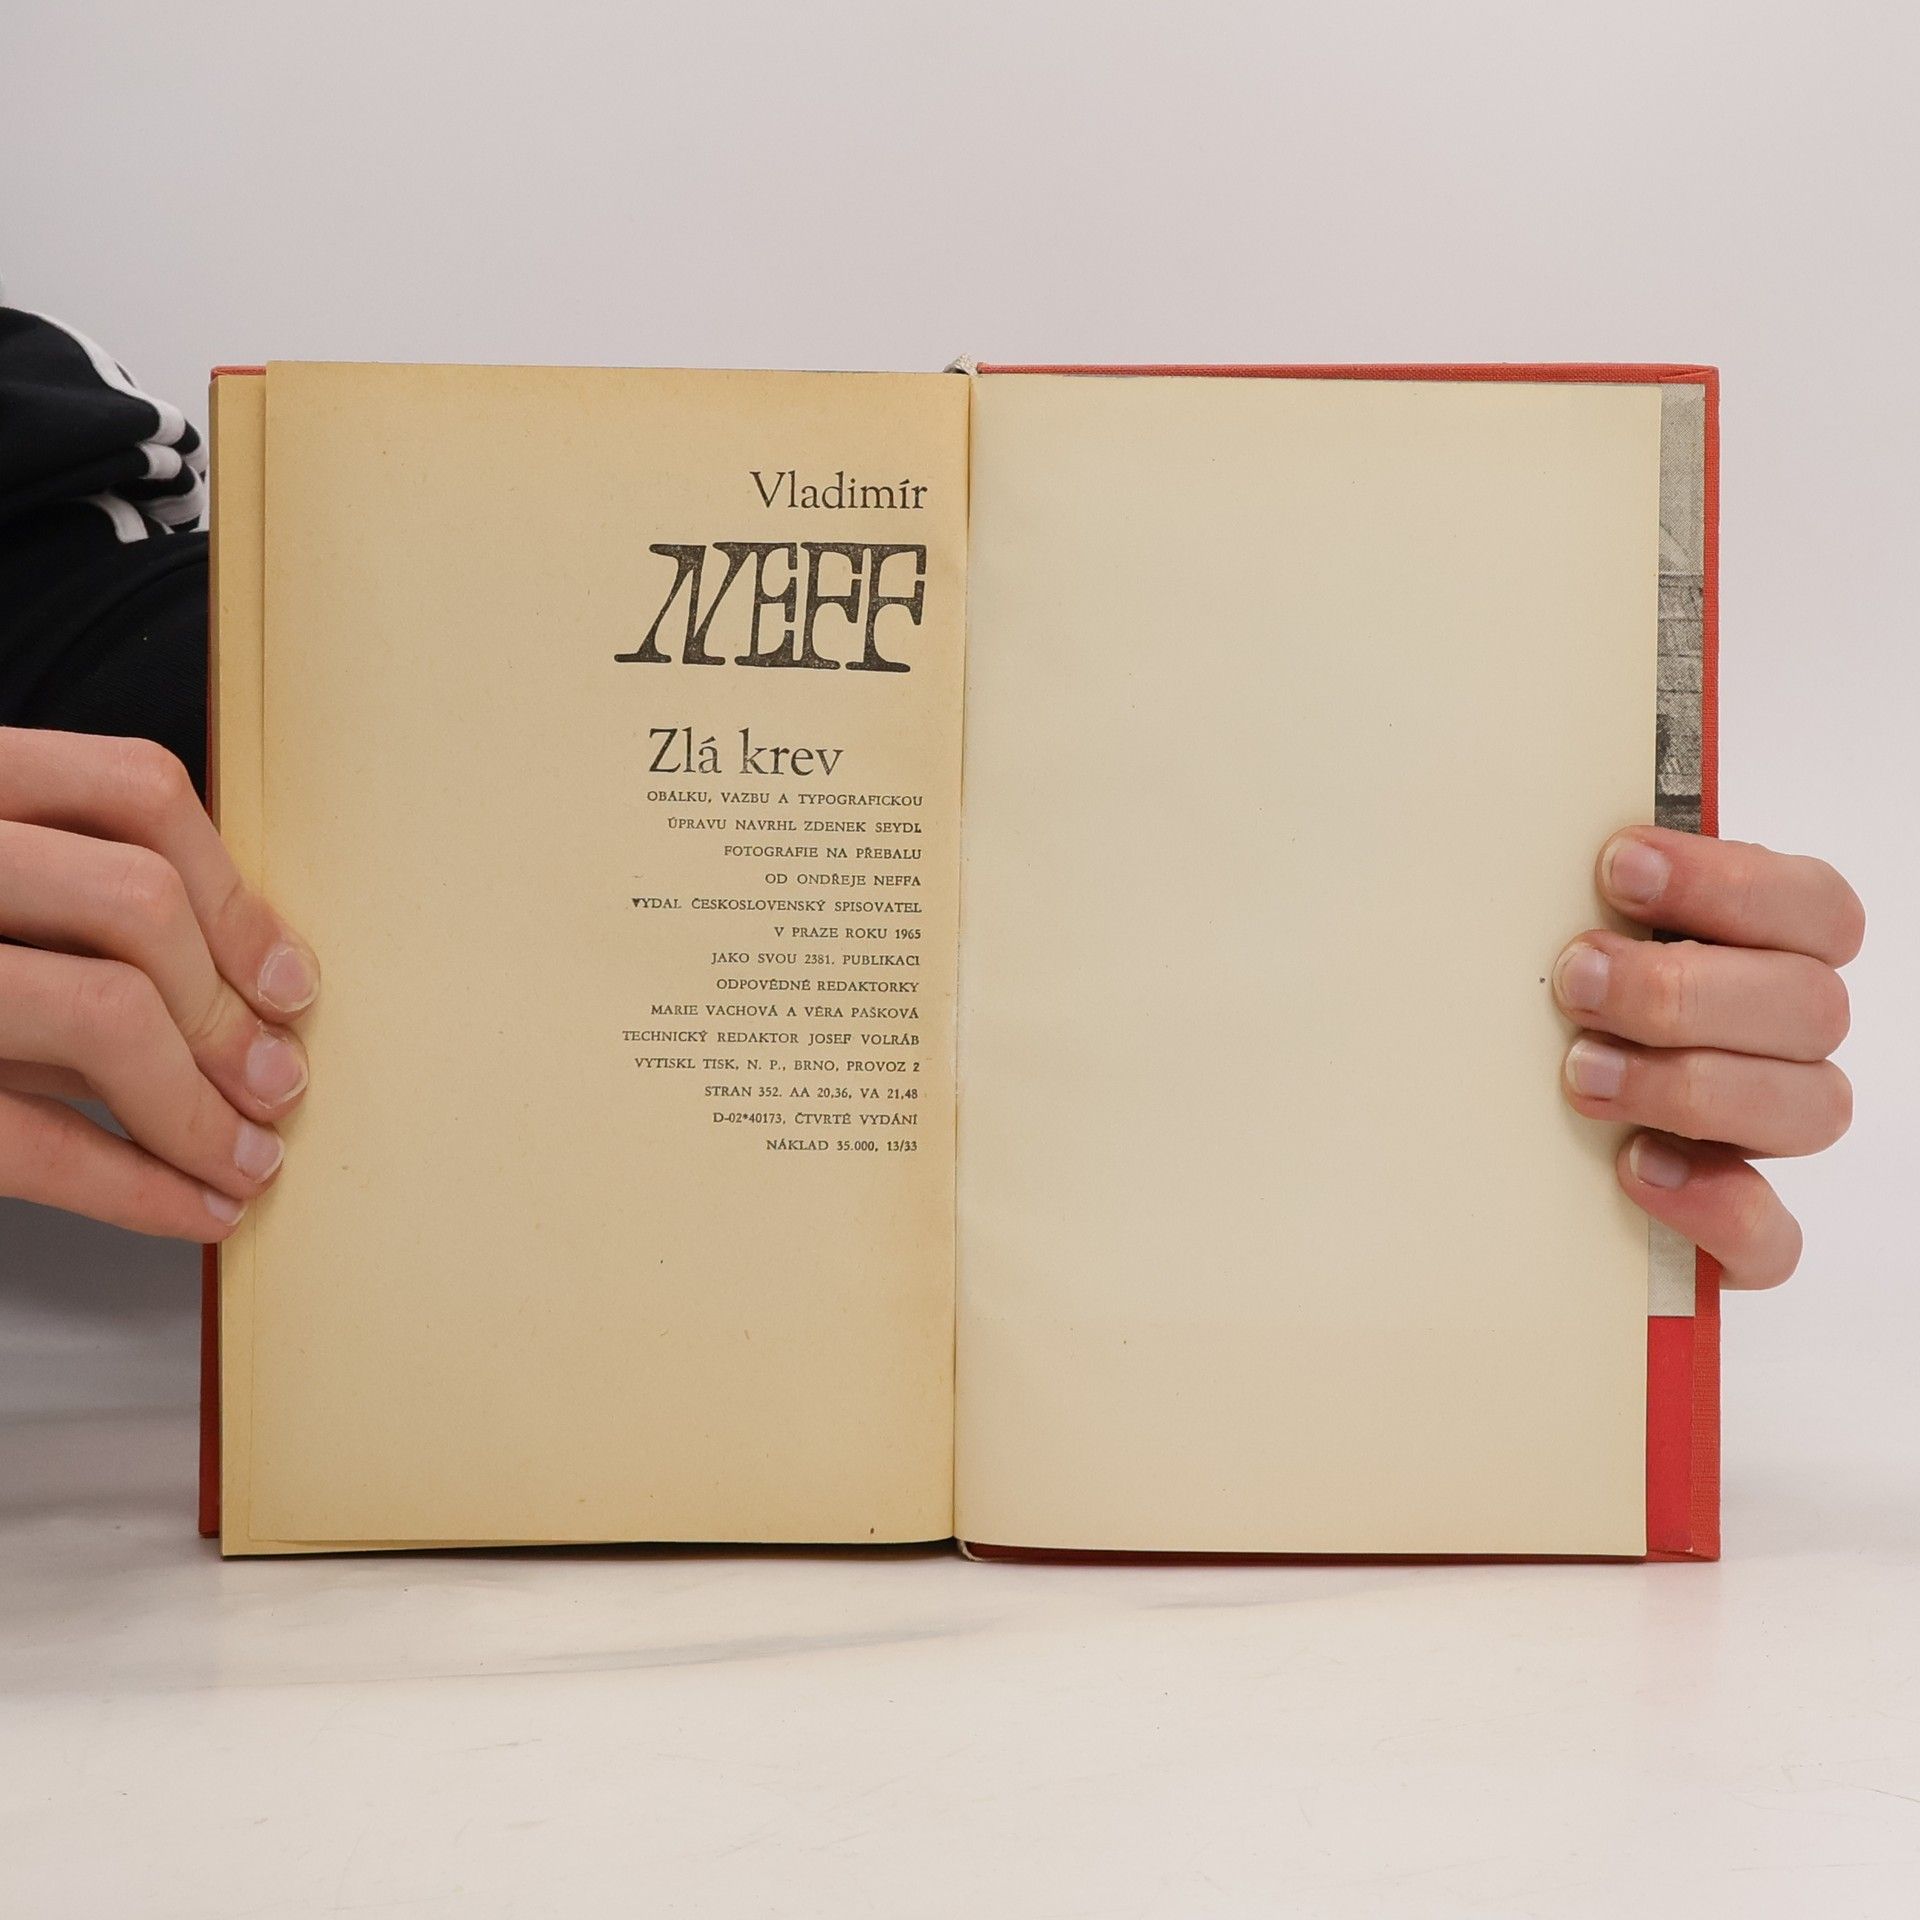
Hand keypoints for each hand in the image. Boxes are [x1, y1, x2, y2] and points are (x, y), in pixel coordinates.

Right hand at [0, 728, 318, 1240]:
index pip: (134, 790)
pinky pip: (27, 1139)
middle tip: (278, 1082)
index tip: (289, 979)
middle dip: (228, 1012)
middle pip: (135, 903)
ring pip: (102, 1012)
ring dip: (199, 1108)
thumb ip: (69, 918)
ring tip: (247, 1159)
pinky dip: (136, 1188)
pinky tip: (193, 1212)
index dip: (235, 894)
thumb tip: (246, 997)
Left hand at [1554, 826, 1862, 1289]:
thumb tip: (1508, 829)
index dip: (1728, 883)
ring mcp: (1765, 1139)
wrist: (1484, 1147)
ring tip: (1582, 1074)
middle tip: (1577, 978)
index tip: (1617, 866)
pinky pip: (1771, 1238)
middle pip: (1809, 1006)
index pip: (1812, 906)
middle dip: (1683, 989)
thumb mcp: (1544, 938)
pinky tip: (1636, 1170)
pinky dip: (1713, 1205)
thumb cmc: (1536, 1008)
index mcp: (1761, 953)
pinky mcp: (1738, 1233)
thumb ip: (1567, 896)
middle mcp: (1781, 1043)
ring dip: (1691, 1083)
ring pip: (1808, 1107)